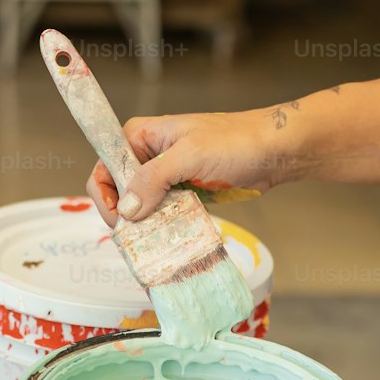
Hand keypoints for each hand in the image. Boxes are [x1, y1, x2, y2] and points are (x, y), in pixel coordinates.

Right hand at [86, 108, 294, 223]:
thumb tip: (126, 210)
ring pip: (140, 207)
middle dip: (126, 216)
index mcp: (140, 137)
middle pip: (119, 192)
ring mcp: (165, 176)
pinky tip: (168, 240)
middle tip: (139, 238)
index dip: (105, 196)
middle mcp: (147, 156)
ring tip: (154, 243)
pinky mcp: (182, 193)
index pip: (104, 167)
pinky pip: (161, 214)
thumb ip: (154, 180)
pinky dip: (162, 228)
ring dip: (144, 226)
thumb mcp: (190, 156)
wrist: (274, 151)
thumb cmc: (236, 142)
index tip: (121, 221)